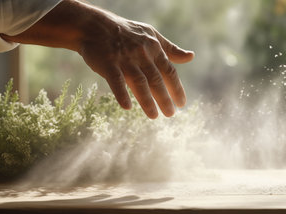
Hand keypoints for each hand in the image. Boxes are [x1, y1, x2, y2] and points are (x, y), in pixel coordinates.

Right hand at [1, 0, 193, 117]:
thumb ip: (170, 49)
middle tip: (170, 114)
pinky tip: (127, 108)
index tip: (182, 104)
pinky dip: (122, 94)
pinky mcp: (108, 63)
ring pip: (139, 82)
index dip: (176, 88)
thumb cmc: (125, 33)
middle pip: (156, 79)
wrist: (94, 26)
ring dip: (147, 101)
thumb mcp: (151, 35)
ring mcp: (124, 58)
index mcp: (154, 48)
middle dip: (165, 98)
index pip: (169, 71)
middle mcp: (141, 53)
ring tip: (154, 116)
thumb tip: (191, 57)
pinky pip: (116, 81)